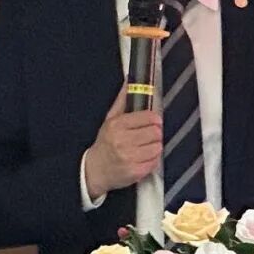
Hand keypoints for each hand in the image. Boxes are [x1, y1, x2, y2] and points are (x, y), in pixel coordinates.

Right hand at [84, 84, 161, 198]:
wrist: (95, 170)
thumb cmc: (105, 143)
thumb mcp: (110, 119)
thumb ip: (122, 101)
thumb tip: (129, 82)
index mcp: (117, 125)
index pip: (148, 117)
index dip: (154, 119)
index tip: (154, 121)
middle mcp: (123, 141)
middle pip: (155, 132)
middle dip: (155, 133)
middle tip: (149, 135)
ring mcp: (129, 157)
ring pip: (158, 147)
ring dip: (155, 146)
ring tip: (146, 147)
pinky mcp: (135, 171)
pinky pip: (155, 162)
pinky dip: (153, 160)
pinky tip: (144, 158)